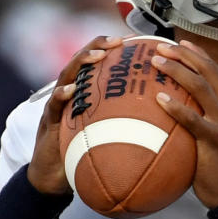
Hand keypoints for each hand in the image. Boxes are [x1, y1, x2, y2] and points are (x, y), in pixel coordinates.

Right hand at [27, 35, 122, 195]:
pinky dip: (62, 96)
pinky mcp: (49, 120)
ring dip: (81, 63)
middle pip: (83, 61)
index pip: (101, 64)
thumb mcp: (111, 136)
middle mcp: (72, 92)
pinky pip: (54, 105)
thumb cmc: (85, 155)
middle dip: (98, 46)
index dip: (115, 51)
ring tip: (97, 56)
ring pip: (67, 75)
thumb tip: (168, 125)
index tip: (135, 41)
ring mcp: (58, 104)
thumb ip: (131, 125)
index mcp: (87, 93)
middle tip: (117, 41)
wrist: (55, 177)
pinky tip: (71, 91)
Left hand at [150, 40, 217, 208]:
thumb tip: (172, 106)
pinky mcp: (215, 139)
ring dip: (178, 71)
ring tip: (157, 63)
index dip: (197, 54)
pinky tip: (159, 98)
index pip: (215, 72)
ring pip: (202, 88)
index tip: (179, 43)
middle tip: (161, 47)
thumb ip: (201, 118)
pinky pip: (193, 119)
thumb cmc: (216, 165)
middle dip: (185, 55)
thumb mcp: (213, 135)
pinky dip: (176, 107)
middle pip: (209, 72)